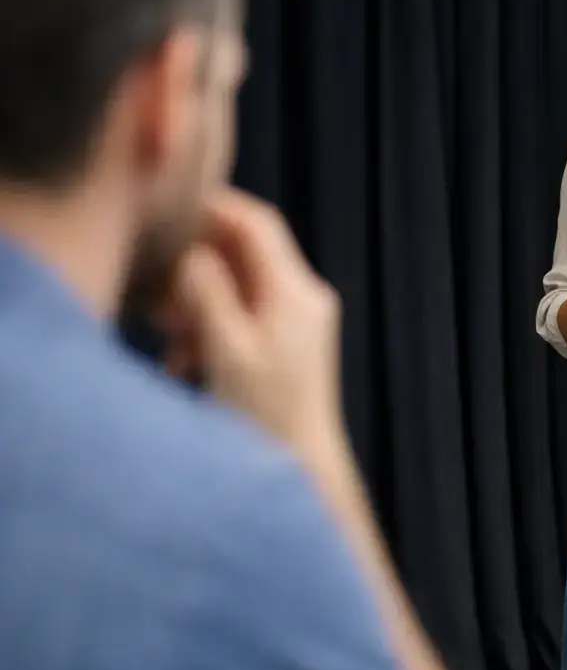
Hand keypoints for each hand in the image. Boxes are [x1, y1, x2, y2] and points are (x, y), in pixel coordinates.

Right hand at [165, 188, 344, 453]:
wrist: (301, 464)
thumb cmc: (265, 413)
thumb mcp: (227, 348)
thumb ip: (208, 293)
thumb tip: (193, 253)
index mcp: (296, 292)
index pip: (257, 223)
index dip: (214, 206)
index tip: (171, 205)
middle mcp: (305, 298)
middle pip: (244, 253)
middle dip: (196, 266)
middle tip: (158, 293)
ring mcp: (299, 321)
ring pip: (238, 287)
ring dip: (197, 303)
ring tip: (169, 334)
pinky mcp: (288, 343)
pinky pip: (243, 317)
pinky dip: (211, 329)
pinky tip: (184, 362)